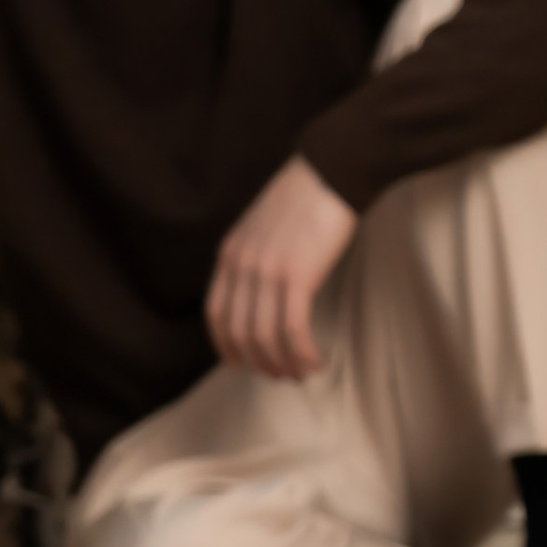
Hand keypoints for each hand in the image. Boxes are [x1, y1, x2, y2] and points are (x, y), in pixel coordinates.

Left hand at [205, 155, 356, 380]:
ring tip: (302, 373)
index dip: (225, 345)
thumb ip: (254, 261)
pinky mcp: (296, 276)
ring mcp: (265, 271)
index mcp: (229, 254)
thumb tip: (261, 298)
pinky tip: (314, 360)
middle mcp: (240, 266)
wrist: (331, 171)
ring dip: (283, 363)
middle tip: (282, 375)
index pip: (216, 314)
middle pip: (239, 332)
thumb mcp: (261, 229)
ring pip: (264, 337)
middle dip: (260, 362)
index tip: (241, 364)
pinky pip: (291, 329)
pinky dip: (301, 352)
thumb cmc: (304, 200)